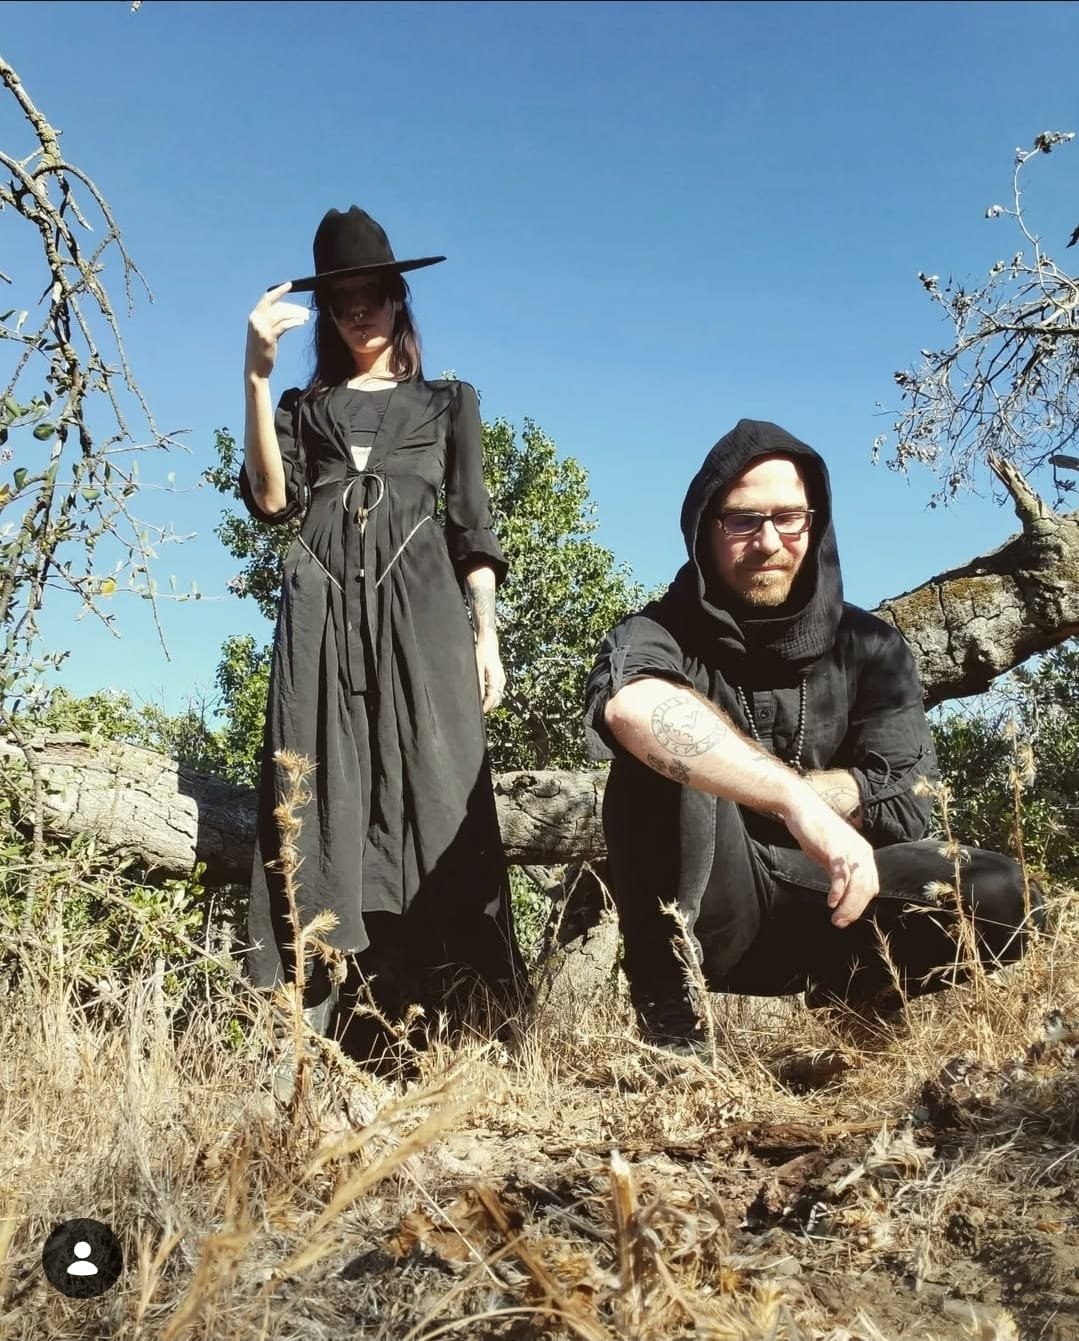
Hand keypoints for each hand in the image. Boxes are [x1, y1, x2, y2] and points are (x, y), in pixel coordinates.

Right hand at [245, 281, 309, 378]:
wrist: (255, 369)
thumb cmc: (261, 352)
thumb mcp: (263, 334)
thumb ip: (270, 322)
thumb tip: (285, 313)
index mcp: (254, 317)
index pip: (267, 299)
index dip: (279, 291)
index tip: (289, 285)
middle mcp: (256, 320)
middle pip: (278, 307)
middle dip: (293, 307)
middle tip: (305, 311)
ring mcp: (261, 329)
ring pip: (282, 315)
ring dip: (296, 314)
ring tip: (306, 317)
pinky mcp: (268, 337)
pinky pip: (284, 325)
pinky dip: (294, 322)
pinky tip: (302, 322)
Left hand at [474, 628, 505, 713]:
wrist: (489, 640)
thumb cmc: (482, 652)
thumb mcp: (477, 667)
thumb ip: (479, 683)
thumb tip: (478, 697)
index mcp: (496, 679)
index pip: (492, 699)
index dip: (486, 707)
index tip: (479, 713)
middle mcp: (501, 680)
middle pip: (496, 699)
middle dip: (488, 706)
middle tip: (478, 710)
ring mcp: (501, 679)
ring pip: (496, 695)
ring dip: (489, 700)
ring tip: (479, 704)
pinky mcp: (499, 677)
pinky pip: (496, 690)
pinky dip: (490, 694)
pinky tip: (482, 693)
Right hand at [782, 792, 878, 927]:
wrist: (802, 807)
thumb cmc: (815, 830)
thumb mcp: (831, 854)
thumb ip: (839, 871)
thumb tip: (840, 892)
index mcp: (864, 853)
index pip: (870, 886)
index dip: (860, 904)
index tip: (846, 915)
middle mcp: (862, 852)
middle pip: (866, 889)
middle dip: (855, 910)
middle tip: (841, 923)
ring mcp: (851, 850)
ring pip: (857, 885)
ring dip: (848, 906)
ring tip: (837, 919)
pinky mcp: (836, 848)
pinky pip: (842, 875)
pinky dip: (838, 891)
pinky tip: (831, 902)